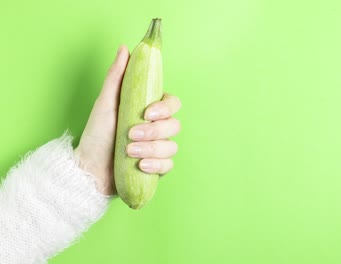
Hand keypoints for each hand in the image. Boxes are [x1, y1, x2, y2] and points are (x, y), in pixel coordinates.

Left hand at [73, 45, 180, 195]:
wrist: (89, 169)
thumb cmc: (97, 135)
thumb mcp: (105, 104)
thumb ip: (117, 77)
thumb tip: (124, 48)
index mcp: (149, 111)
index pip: (173, 103)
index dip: (165, 108)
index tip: (147, 113)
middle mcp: (157, 129)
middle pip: (175, 125)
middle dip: (154, 131)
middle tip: (131, 135)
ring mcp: (158, 148)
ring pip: (171, 146)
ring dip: (151, 149)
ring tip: (129, 152)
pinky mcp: (157, 167)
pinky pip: (168, 165)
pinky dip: (156, 165)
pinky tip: (140, 165)